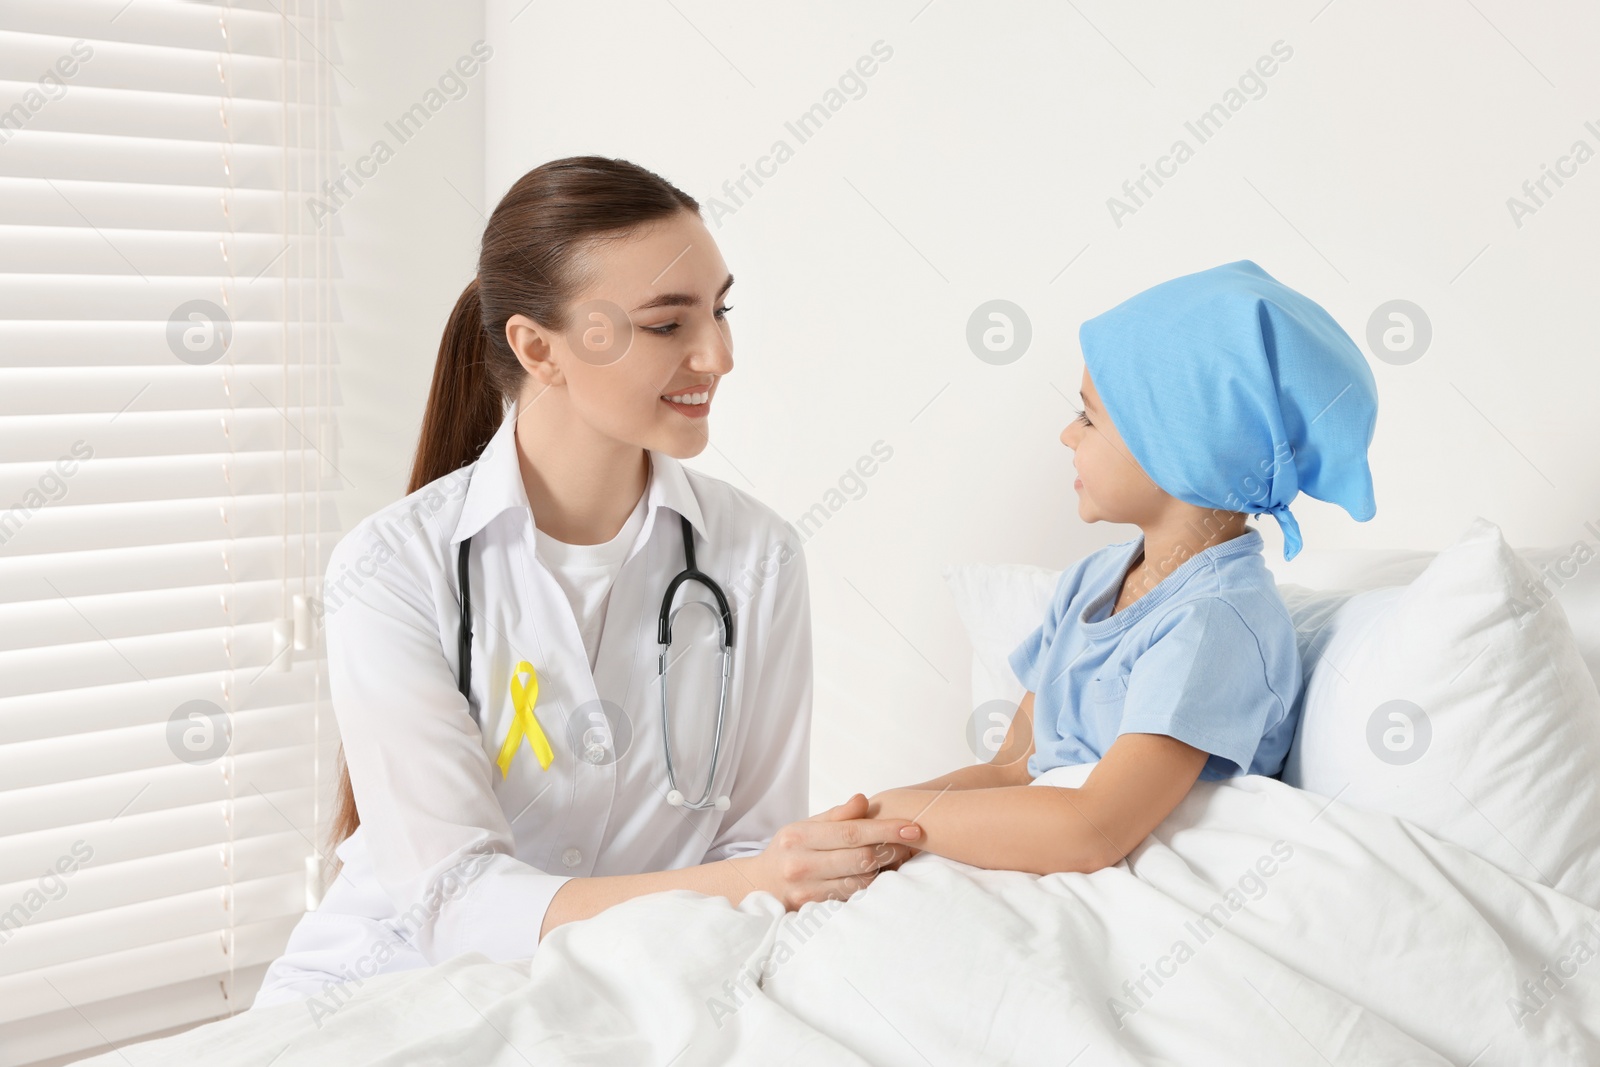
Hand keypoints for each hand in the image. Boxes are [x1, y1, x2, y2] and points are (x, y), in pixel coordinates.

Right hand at [748, 793, 921, 909]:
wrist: (759, 886)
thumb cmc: (789, 850)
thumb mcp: (805, 826)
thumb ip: (836, 815)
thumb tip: (863, 800)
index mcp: (799, 836)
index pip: (851, 832)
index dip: (886, 829)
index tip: (912, 827)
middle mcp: (801, 864)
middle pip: (860, 858)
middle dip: (891, 849)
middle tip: (910, 842)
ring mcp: (807, 891)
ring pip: (861, 881)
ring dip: (883, 869)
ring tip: (894, 856)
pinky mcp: (814, 911)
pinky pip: (853, 897)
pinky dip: (869, 885)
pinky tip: (876, 875)